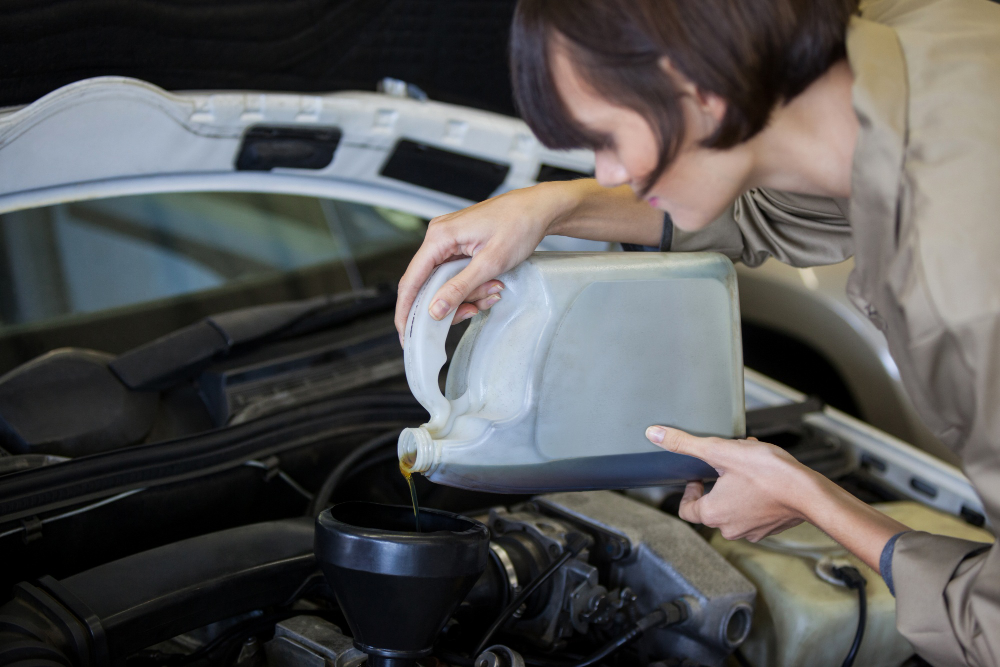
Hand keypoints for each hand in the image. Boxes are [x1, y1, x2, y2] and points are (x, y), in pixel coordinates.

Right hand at [394, 182, 578, 338]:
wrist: (538, 209)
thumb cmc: (519, 225)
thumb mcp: (491, 263)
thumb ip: (460, 288)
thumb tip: (435, 310)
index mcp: (439, 236)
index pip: (411, 280)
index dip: (406, 310)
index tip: (406, 335)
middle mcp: (438, 237)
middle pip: (428, 285)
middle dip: (451, 303)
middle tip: (473, 310)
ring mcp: (448, 242)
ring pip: (445, 283)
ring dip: (467, 295)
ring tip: (493, 289)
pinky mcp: (458, 247)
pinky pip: (456, 275)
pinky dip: (472, 287)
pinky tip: (491, 285)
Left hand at [645, 425, 908, 570]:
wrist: (810, 492)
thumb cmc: (769, 474)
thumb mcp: (721, 451)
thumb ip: (685, 444)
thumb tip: (655, 434)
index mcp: (712, 514)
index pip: (686, 509)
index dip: (690, 490)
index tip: (699, 476)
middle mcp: (729, 528)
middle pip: (711, 507)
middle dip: (716, 483)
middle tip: (727, 465)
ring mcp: (751, 531)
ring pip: (733, 508)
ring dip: (735, 488)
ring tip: (747, 469)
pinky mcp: (769, 528)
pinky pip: (753, 512)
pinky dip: (753, 497)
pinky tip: (764, 479)